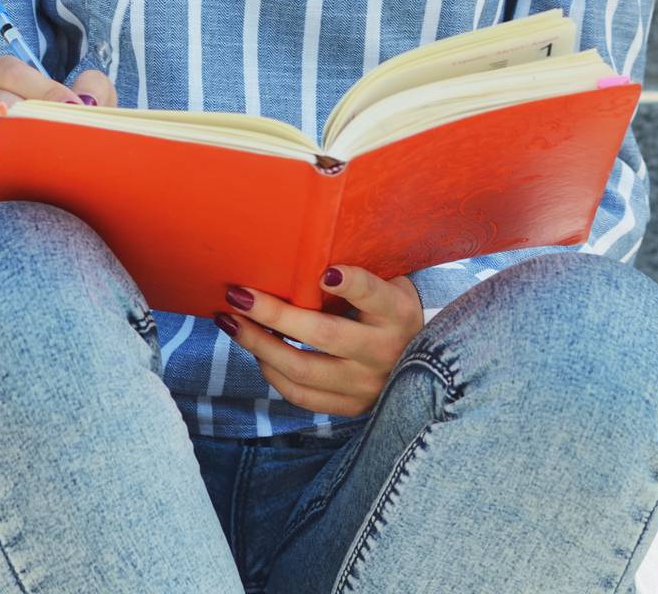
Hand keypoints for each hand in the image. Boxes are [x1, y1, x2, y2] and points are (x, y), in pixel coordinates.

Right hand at [0, 54, 115, 204]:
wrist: (56, 165)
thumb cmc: (63, 120)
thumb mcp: (84, 97)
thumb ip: (92, 87)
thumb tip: (86, 99)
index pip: (7, 71)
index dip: (41, 87)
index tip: (69, 105)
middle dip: (29, 119)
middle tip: (59, 132)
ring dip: (22, 151)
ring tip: (54, 156)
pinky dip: (14, 179)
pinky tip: (39, 179)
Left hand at [215, 266, 425, 416]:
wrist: (426, 367)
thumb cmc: (391, 311)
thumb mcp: (391, 284)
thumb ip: (360, 271)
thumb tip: (306, 249)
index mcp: (398, 312)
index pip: (374, 295)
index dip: (351, 285)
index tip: (324, 273)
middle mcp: (384, 351)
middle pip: (324, 334)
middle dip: (275, 314)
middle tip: (238, 295)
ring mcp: (366, 384)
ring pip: (304, 370)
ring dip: (259, 345)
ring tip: (231, 322)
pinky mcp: (351, 407)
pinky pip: (301, 396)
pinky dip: (272, 372)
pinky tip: (256, 351)